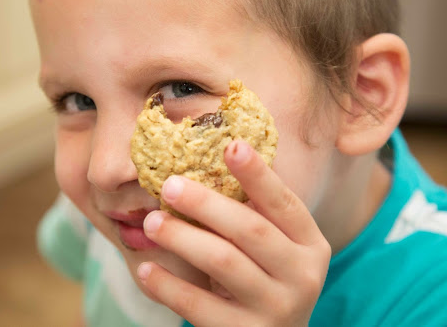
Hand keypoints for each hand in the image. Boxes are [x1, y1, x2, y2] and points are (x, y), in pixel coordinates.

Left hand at [137, 140, 330, 326]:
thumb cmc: (264, 278)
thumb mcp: (272, 247)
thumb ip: (252, 212)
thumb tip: (209, 158)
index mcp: (310, 244)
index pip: (284, 203)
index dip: (258, 174)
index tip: (231, 145)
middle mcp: (302, 276)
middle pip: (249, 229)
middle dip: (205, 203)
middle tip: (169, 185)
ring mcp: (276, 309)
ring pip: (223, 262)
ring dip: (181, 237)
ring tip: (151, 222)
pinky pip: (199, 306)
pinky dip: (168, 285)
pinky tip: (145, 269)